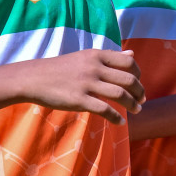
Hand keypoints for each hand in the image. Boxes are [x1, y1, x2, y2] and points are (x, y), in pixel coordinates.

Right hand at [19, 49, 144, 122]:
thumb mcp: (86, 57)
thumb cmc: (61, 68)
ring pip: (120, 95)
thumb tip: (132, 53)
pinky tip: (120, 122)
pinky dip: (116, 117)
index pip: (129, 62)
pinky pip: (105, 110)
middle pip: (129, 80)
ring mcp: (86, 84)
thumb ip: (110, 57)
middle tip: (142, 100)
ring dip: (133, 105)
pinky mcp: (79, 100)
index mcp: (96, 55)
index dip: (139, 75)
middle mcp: (94, 67)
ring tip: (136, 110)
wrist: (33, 78)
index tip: (139, 84)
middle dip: (140, 92)